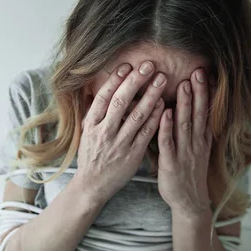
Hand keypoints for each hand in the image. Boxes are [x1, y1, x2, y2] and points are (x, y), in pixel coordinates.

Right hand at [76, 62, 165, 202]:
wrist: (92, 185)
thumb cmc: (91, 156)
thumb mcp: (86, 132)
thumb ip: (93, 112)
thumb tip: (97, 90)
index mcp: (91, 125)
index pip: (103, 97)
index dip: (115, 80)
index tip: (127, 65)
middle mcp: (104, 132)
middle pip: (121, 102)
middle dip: (135, 81)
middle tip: (148, 65)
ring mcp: (119, 144)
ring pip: (136, 115)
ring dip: (150, 95)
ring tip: (161, 79)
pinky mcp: (132, 155)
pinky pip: (146, 133)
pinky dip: (155, 118)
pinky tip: (163, 104)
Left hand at [157, 68, 211, 217]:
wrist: (189, 202)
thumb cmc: (188, 173)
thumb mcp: (196, 149)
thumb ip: (194, 129)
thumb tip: (191, 108)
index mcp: (201, 139)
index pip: (205, 111)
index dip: (205, 92)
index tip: (204, 73)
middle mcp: (195, 143)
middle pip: (199, 114)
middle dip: (198, 92)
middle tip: (198, 72)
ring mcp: (184, 153)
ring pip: (185, 125)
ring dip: (184, 105)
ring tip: (183, 85)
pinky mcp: (170, 164)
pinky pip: (168, 143)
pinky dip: (166, 128)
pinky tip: (164, 113)